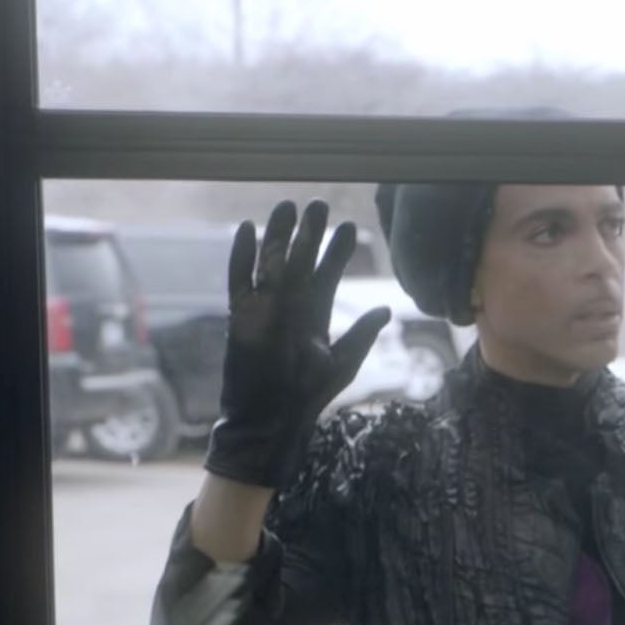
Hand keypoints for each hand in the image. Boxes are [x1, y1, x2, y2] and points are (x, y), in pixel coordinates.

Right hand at [205, 200, 390, 488]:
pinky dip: (241, 257)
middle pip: (299, 261)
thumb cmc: (308, 396)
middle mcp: (289, 306)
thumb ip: (363, 334)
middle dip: (309, 234)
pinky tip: (245, 230)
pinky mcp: (242, 318)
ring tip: (286, 206)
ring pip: (271, 263)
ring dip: (277, 236)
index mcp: (315, 314)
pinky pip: (238, 281)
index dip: (336, 251)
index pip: (326, 274)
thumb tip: (386, 306)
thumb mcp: (344, 362)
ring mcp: (264, 309)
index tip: (348, 226)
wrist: (274, 421)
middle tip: (319, 204)